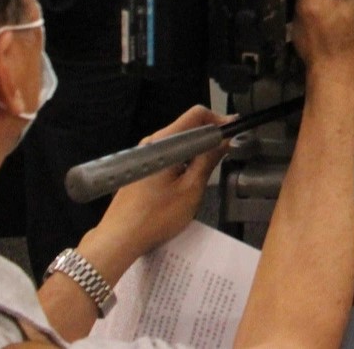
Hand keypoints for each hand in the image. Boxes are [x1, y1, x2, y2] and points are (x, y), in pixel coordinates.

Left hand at [89, 106, 227, 267]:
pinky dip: (182, 159)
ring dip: (196, 149)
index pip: (197, 115)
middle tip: (225, 154)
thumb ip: (209, 159)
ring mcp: (143, 154)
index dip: (220, 121)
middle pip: (187, 126)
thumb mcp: (191, 189)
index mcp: (164, 142)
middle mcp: (151, 142)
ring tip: (209, 168)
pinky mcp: (140, 167)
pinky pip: (167, 153)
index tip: (234, 136)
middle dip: (209, 136)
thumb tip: (226, 139)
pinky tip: (187, 178)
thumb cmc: (156, 216)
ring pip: (178, 141)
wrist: (119, 239)